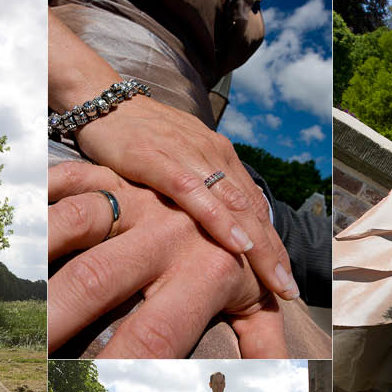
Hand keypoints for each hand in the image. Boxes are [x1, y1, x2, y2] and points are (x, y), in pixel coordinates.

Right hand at [48, 161, 287, 357]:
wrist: (101, 100)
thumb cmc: (138, 138)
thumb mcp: (176, 165)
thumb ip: (197, 192)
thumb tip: (215, 230)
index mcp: (220, 158)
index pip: (255, 207)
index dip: (273, 245)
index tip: (285, 280)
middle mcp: (214, 155)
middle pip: (252, 211)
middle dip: (273, 254)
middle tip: (289, 291)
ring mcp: (189, 157)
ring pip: (234, 205)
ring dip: (258, 245)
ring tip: (274, 278)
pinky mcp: (159, 159)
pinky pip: (195, 194)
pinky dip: (219, 220)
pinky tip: (236, 244)